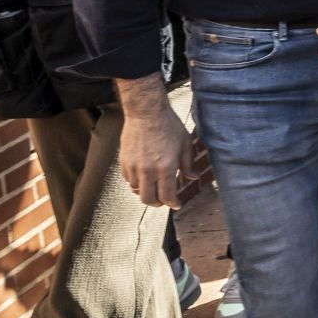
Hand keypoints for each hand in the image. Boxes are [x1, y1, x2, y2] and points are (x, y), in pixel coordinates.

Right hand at [116, 78, 199, 207]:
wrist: (146, 113)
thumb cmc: (168, 126)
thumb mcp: (185, 144)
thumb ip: (188, 164)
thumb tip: (193, 177)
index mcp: (166, 168)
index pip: (167, 195)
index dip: (172, 203)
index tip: (176, 205)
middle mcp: (148, 171)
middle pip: (148, 199)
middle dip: (157, 203)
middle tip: (164, 201)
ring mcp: (133, 167)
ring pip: (136, 191)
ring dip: (145, 192)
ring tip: (154, 187)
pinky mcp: (123, 162)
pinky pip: (128, 180)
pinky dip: (136, 183)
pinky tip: (144, 177)